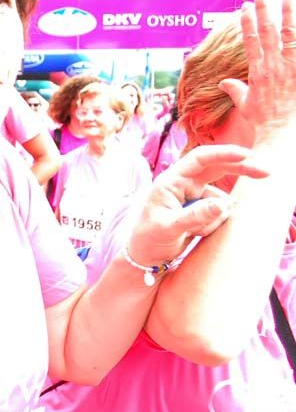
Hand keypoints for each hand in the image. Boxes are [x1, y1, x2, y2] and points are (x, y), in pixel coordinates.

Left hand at [127, 145, 269, 264]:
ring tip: (191, 232)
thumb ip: (196, 216)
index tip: (246, 155)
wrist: (145, 257)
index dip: (224, 154)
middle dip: (241, 170)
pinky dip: (212, 225)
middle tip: (265, 173)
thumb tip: (224, 204)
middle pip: (218, 169)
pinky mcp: (201, 209)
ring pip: (220, 200)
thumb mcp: (169, 229)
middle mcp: (183, 185)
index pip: (200, 159)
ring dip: (214, 218)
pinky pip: (219, 213)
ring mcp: (193, 196)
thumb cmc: (148, 240)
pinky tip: (195, 234)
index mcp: (170, 182)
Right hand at [219, 0, 295, 150]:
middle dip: (265, 8)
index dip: (247, 23)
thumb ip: (235, 91)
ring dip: (287, 12)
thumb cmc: (264, 122)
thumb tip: (224, 83)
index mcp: (257, 72)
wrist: (281, 133)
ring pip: (289, 33)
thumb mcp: (246, 106)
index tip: (244, 7)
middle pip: (268, 31)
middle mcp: (273, 66)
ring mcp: (289, 68)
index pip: (251, 41)